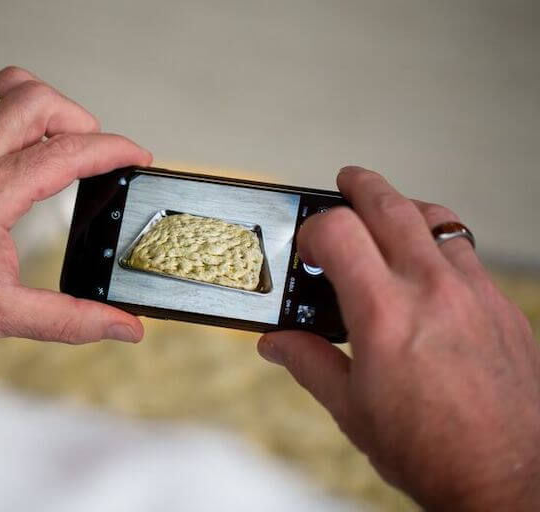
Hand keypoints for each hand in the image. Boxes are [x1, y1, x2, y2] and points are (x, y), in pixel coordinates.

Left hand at [0, 66, 150, 350]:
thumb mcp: (1, 317)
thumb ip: (72, 320)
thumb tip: (124, 327)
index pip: (65, 151)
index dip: (114, 149)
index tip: (139, 157)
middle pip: (38, 100)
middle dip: (82, 120)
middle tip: (96, 156)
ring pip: (9, 90)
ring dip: (48, 108)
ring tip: (63, 145)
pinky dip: (17, 113)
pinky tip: (25, 150)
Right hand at [258, 167, 539, 509]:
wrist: (507, 479)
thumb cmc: (431, 450)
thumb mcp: (351, 410)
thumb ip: (308, 363)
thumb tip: (276, 343)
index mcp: (384, 315)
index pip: (340, 230)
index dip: (315, 228)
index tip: (309, 246)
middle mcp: (431, 291)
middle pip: (391, 205)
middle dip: (361, 186)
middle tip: (346, 181)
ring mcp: (473, 294)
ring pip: (437, 219)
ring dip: (405, 208)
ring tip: (389, 214)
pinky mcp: (503, 306)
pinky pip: (468, 252)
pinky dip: (441, 242)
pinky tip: (429, 265)